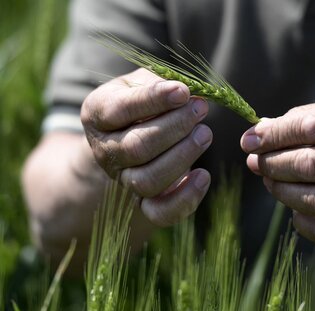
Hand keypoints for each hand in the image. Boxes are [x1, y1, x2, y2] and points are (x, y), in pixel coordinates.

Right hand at [81, 68, 211, 225]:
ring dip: (183, 156)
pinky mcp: (144, 201)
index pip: (120, 110)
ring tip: (205, 133)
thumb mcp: (144, 82)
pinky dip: (185, 199)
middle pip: (137, 148)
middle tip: (200, 109)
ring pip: (148, 180)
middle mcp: (106, 151)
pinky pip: (160, 213)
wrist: (133, 132)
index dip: (153, 100)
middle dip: (175, 127)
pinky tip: (204, 176)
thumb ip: (160, 82)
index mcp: (98, 115)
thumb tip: (188, 93)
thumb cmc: (142, 101)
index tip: (183, 91)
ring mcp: (124, 179)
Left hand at [240, 93, 314, 245]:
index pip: (312, 128)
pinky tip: (294, 209)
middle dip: (271, 163)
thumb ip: (312, 115)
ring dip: (281, 191)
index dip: (274, 135)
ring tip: (269, 179)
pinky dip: (304, 224)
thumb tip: (264, 129)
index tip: (249, 139)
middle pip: (309, 166)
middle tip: (255, 160)